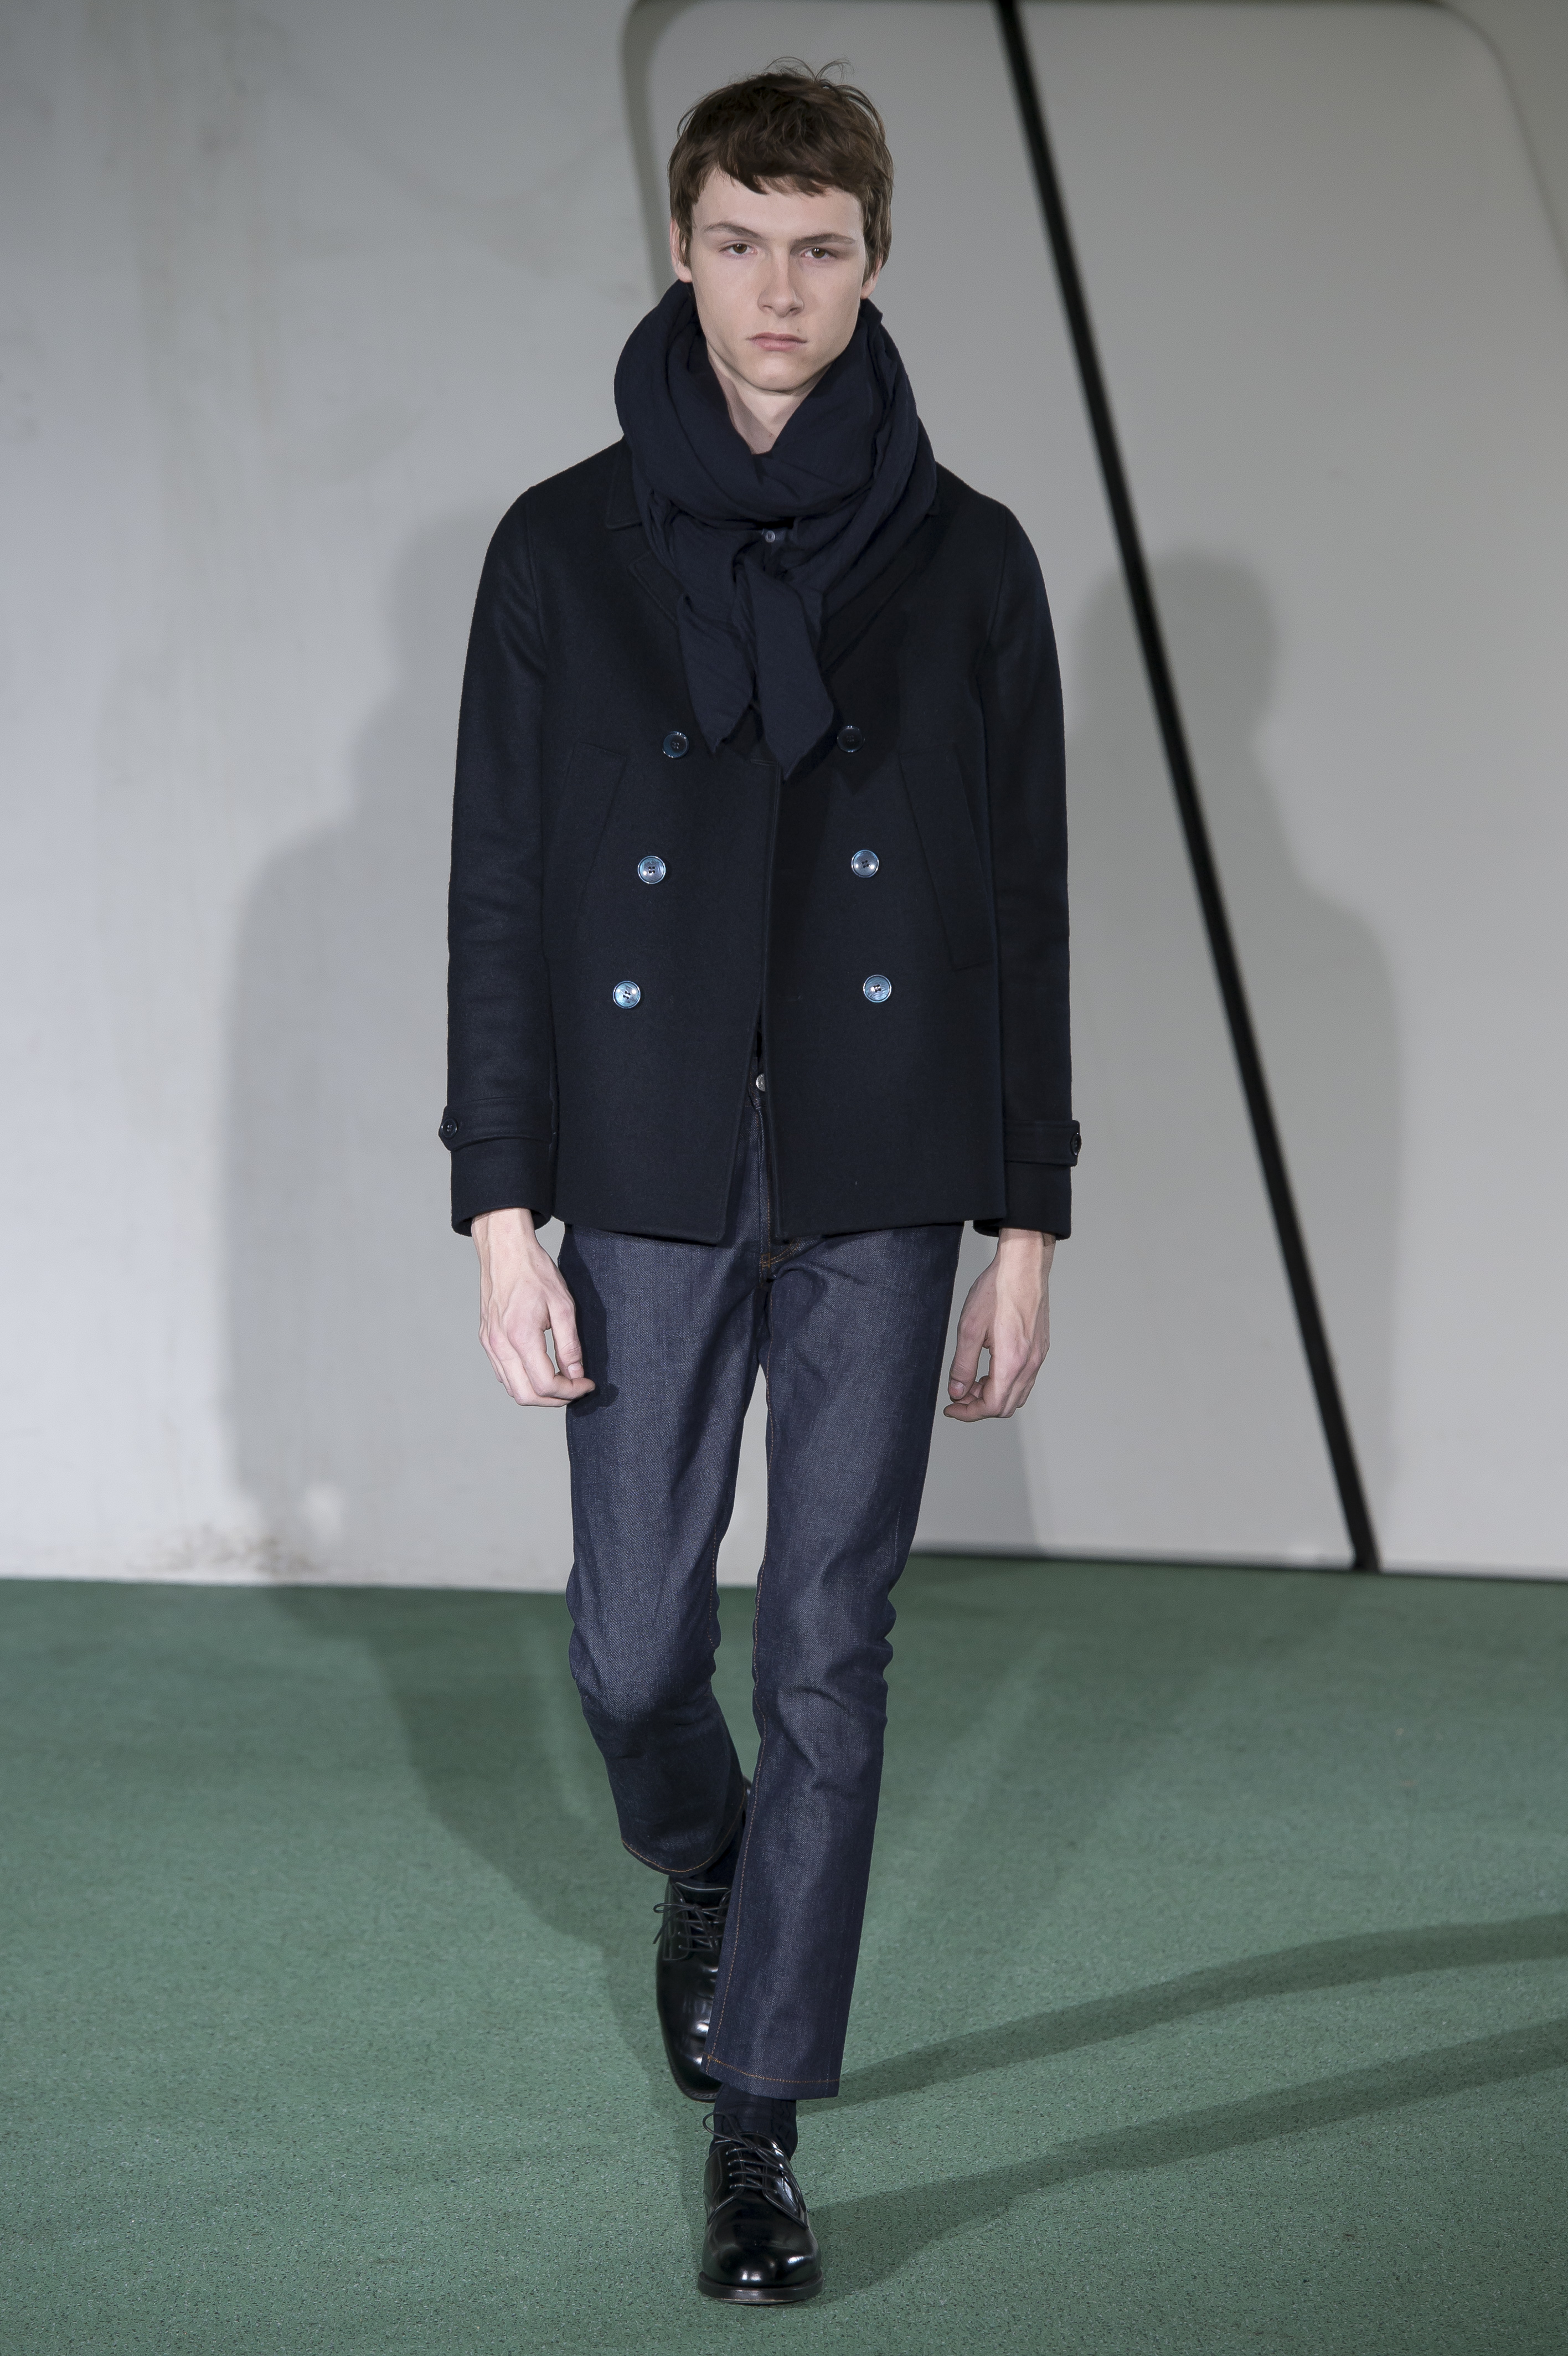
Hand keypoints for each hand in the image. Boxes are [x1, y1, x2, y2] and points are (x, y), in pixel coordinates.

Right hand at [472, 1208, 594, 1407]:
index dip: (571, 1391)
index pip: (545, 1384)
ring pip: (512, 1389)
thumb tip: (576, 1375)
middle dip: (555, 1400)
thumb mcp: (563, 1305)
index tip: (588, 1384)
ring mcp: (489, 1344)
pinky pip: (503, 1374)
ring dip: (539, 1393)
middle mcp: (499, 1345)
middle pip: (526, 1395)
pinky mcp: (486, 1340)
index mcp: (520, 1336)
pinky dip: (523, 1381)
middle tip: (576, 1389)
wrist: (505, 1251)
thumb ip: (569, 1344)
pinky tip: (541, 1369)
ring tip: (562, 1381)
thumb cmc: (534, 1272)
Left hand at [944, 1228, 1054, 1420]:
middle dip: (979, 1406)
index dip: (969, 1413)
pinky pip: (1025, 1379)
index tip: (951, 1407)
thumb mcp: (969, 1329)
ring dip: (994, 1395)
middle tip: (959, 1392)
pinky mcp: (1041, 1348)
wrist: (1023, 1266)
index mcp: (1012, 1362)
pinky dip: (1006, 1383)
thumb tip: (956, 1392)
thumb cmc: (997, 1291)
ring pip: (1018, 1394)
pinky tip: (990, 1367)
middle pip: (1007, 1406)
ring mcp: (1039, 1357)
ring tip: (972, 1380)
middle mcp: (1030, 1364)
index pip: (992, 1406)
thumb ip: (962, 1365)